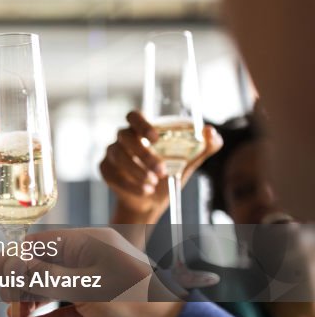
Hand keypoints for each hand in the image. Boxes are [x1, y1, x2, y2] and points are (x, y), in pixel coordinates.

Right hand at [7, 228, 182, 316]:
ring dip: (31, 304)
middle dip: (21, 283)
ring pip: (51, 290)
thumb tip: (12, 264)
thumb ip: (46, 275)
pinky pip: (64, 312)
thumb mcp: (86, 288)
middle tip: (6, 301)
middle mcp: (92, 261)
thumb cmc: (136, 306)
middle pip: (43, 266)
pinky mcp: (98, 311)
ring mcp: (94, 286)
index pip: (42, 243)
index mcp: (91, 243)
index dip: (15, 258)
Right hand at [100, 111, 221, 223]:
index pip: (134, 116)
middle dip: (143, 154)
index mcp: (142, 129)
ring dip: (137, 171)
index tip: (155, 137)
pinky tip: (145, 191)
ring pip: (118, 156)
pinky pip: (113, 174)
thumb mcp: (189, 161)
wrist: (151, 200)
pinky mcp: (105, 169)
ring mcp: (112, 153)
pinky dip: (130, 184)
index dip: (142, 124)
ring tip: (153, 183)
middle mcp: (124, 137)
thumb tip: (211, 132)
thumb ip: (204, 146)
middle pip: (125, 136)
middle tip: (161, 170)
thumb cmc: (169, 174)